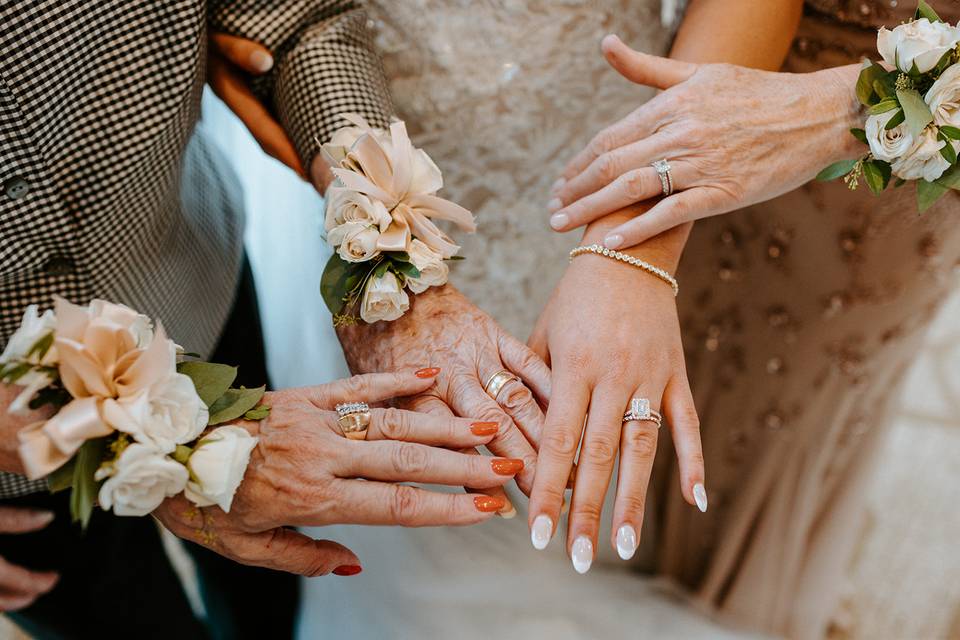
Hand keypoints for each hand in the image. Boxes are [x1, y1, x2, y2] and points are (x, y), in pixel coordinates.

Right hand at [0, 507, 57, 610]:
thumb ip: (15, 519)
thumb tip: (49, 517)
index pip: (20, 581)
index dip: (40, 582)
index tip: (54, 579)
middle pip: (1, 601)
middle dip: (20, 599)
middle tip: (38, 590)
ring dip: (3, 598)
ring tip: (17, 588)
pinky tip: (0, 579)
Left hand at [155, 369, 522, 575]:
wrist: (160, 442)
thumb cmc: (203, 501)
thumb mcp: (247, 548)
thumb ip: (305, 556)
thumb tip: (357, 564)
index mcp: (313, 498)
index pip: (396, 505)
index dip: (446, 508)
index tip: (488, 509)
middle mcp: (324, 455)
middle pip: (408, 459)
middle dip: (463, 465)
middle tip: (508, 465)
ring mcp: (318, 419)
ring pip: (393, 420)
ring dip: (444, 423)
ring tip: (487, 425)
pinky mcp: (307, 394)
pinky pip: (360, 386)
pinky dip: (398, 380)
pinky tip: (432, 375)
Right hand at [207, 32, 306, 179]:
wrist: (195, 35)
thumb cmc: (209, 35)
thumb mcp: (219, 39)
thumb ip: (237, 50)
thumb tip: (265, 62)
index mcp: (231, 94)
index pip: (264, 131)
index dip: (286, 153)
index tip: (306, 173)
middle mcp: (239, 103)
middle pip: (268, 141)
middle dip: (293, 161)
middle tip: (321, 181)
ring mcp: (245, 102)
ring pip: (270, 133)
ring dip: (293, 151)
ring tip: (319, 168)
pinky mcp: (251, 96)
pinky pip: (272, 120)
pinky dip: (289, 133)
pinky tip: (307, 140)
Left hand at [337, 285, 551, 496]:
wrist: (385, 293)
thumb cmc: (377, 352)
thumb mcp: (376, 399)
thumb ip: (401, 439)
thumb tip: (424, 492)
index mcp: (415, 398)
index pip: (450, 445)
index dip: (477, 477)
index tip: (503, 507)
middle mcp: (449, 378)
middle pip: (491, 426)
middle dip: (524, 463)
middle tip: (550, 496)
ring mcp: (474, 354)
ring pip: (514, 398)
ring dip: (544, 433)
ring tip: (569, 463)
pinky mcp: (492, 333)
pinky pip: (527, 361)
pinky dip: (550, 388)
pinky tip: (572, 411)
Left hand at [526, 211, 703, 571]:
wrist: (628, 248)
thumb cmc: (574, 295)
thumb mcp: (542, 333)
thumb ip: (531, 385)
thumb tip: (512, 439)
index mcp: (573, 367)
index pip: (557, 442)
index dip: (548, 490)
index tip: (538, 534)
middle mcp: (613, 375)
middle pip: (598, 455)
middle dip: (586, 510)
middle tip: (577, 558)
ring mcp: (649, 375)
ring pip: (642, 448)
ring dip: (634, 500)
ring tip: (626, 547)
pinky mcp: (676, 372)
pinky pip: (687, 423)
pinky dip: (694, 461)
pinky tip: (695, 502)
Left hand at [548, 35, 862, 247]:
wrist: (819, 113)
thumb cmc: (757, 92)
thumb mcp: (700, 72)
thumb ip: (648, 68)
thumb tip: (606, 44)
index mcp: (672, 104)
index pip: (611, 138)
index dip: (579, 164)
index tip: (559, 184)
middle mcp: (681, 131)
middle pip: (613, 164)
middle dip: (576, 190)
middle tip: (551, 211)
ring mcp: (702, 162)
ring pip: (634, 187)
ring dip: (593, 209)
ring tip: (564, 227)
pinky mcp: (725, 190)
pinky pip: (674, 211)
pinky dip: (641, 225)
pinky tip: (613, 239)